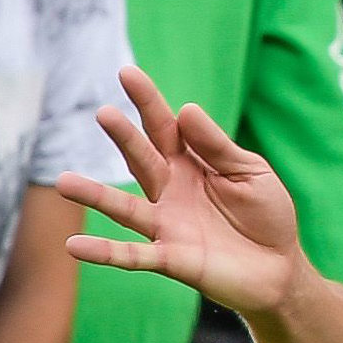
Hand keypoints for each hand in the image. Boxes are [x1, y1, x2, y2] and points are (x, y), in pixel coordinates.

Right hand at [57, 67, 309, 315]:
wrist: (279, 269)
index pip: (164, 127)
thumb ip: (218, 147)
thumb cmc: (265, 215)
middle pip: (142, 159)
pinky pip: (132, 255)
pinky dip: (105, 252)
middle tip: (104, 114)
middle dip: (124, 138)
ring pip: (124, 208)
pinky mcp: (171, 258)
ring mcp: (166, 224)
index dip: (146, 101)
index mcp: (190, 163)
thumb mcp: (251, 173)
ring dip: (95, 196)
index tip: (127, 73)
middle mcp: (170, 190)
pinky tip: (74, 245)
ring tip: (63, 182)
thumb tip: (186, 110)